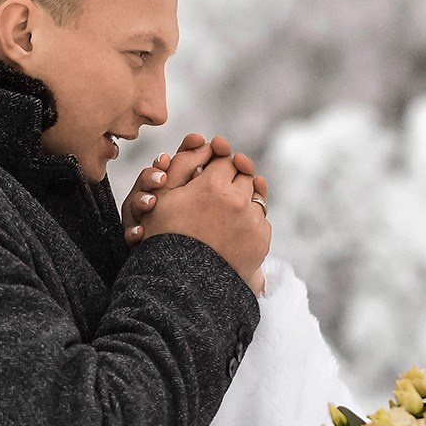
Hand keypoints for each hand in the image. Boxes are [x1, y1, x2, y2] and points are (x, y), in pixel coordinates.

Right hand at [140, 153, 269, 290]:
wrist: (182, 283)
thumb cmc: (166, 237)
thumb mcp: (163, 197)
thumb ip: (182, 163)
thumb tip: (203, 143)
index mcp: (213, 185)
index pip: (225, 159)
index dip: (217, 163)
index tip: (212, 170)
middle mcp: (237, 201)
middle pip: (244, 175)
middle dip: (233, 178)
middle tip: (220, 188)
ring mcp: (252, 222)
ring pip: (256, 196)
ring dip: (244, 197)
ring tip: (228, 209)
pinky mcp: (261, 242)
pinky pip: (262, 221)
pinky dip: (251, 220)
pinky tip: (234, 228)